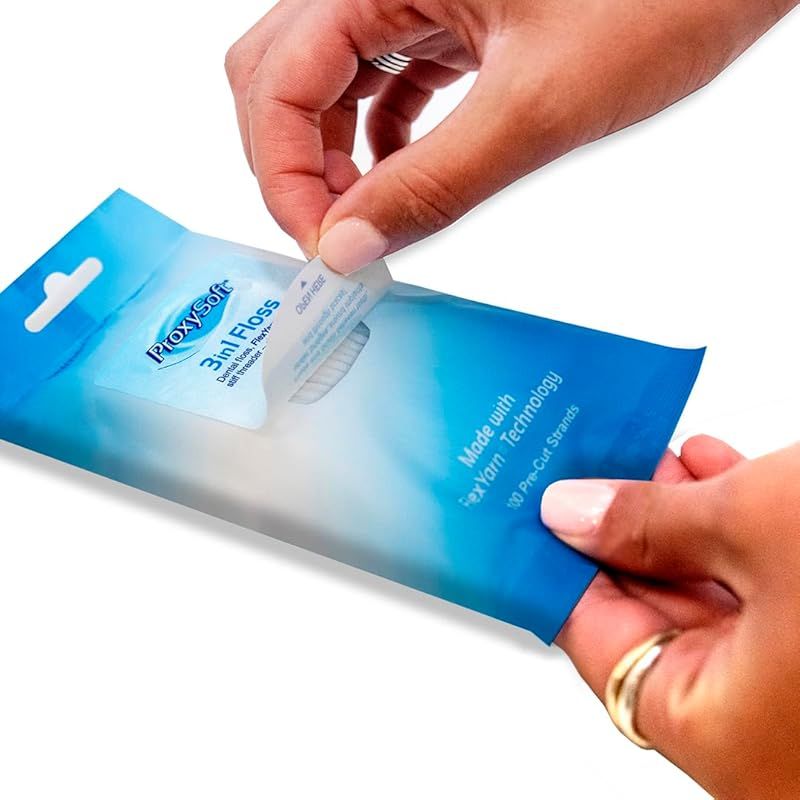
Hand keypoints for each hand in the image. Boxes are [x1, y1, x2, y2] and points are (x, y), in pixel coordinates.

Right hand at [225, 0, 796, 271]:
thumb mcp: (538, 105)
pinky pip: (382, 82)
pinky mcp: (447, 18)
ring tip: (369, 221)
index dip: (284, 176)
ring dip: (332, 159)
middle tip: (336, 238)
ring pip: (327, 83)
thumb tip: (350, 248)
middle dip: (295, 166)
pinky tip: (400, 181)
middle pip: (282, 77)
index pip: (279, 81)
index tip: (324, 250)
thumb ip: (435, 182)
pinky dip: (377, 141)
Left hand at [542, 436, 799, 798]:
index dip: (560, 572)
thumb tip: (571, 513)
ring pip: (712, 600)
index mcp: (726, 730)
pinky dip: (735, 531)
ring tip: (649, 459)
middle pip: (654, 619)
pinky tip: (713, 470)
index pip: (599, 644)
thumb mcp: (761, 523)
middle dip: (623, 535)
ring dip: (679, 525)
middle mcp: (767, 731)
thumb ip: (650, 522)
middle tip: (588, 475)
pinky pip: (766, 592)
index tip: (530, 520)